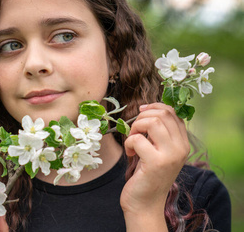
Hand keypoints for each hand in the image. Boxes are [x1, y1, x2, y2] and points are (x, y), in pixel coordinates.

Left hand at [121, 103, 189, 225]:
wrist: (144, 204)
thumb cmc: (147, 175)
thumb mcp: (158, 150)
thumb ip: (159, 133)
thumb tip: (147, 109)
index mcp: (183, 143)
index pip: (173, 113)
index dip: (155, 107)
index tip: (142, 112)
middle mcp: (181, 148)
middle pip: (163, 114)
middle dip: (142, 117)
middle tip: (135, 131)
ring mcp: (170, 156)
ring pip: (152, 122)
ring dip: (135, 127)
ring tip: (133, 141)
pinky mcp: (156, 163)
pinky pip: (137, 139)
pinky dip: (128, 143)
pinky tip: (130, 153)